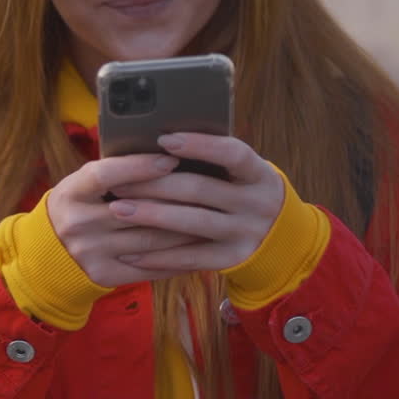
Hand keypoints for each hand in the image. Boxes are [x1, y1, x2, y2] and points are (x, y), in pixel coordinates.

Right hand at [47, 153, 206, 286]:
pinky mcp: (104, 274)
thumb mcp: (82, 186)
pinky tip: (199, 246)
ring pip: (150, 240)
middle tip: (210, 189)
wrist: (49, 253)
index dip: (138, 167)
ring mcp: (90, 252)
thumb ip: (113, 173)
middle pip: (136, 210)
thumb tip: (164, 153)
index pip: (105, 175)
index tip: (170, 159)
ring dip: (186, 229)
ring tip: (212, 216)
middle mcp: (77, 224)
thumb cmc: (78, 207)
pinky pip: (150, 266)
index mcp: (69, 194)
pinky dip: (178, 257)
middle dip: (177, 199)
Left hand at [106, 133, 285, 271]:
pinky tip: (130, 253)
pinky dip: (158, 256)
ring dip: (151, 216)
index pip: (233, 154)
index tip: (163, 140)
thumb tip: (158, 146)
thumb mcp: (240, 174)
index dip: (200, 146)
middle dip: (154, 184)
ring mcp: (245, 232)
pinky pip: (190, 258)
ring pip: (192, 222)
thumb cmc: (242, 193)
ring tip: (117, 209)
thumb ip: (212, 163)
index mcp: (259, 173)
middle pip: (200, 189)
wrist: (280, 238)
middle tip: (118, 183)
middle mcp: (257, 202)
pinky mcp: (232, 258)